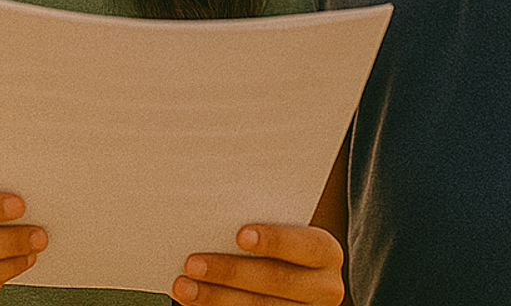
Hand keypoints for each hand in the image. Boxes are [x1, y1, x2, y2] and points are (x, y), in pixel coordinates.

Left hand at [172, 224, 344, 305]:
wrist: (293, 281)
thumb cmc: (278, 246)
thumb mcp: (284, 232)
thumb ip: (260, 225)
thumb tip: (216, 213)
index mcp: (327, 254)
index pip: (306, 245)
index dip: (275, 240)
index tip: (240, 235)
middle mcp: (325, 288)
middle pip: (276, 281)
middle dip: (231, 272)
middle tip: (193, 263)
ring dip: (216, 298)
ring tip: (183, 286)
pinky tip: (194, 303)